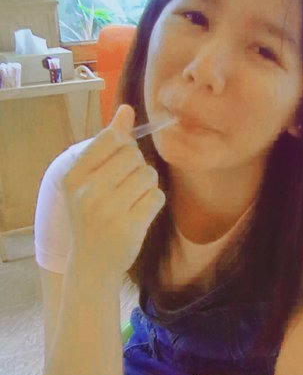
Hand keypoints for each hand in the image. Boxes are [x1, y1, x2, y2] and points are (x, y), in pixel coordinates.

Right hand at [63, 105, 165, 279]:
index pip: (110, 139)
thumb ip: (107, 144)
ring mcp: (109, 211)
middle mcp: (87, 193)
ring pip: (148, 175)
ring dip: (148, 184)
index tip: (121, 161)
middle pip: (133, 155)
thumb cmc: (92, 216)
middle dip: (138, 165)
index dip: (124, 145)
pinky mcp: (130, 227)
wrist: (92, 264)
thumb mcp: (88, 180)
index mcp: (73, 177)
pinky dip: (154, 201)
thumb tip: (126, 110)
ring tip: (134, 199)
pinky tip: (141, 212)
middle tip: (128, 185)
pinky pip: (157, 196)